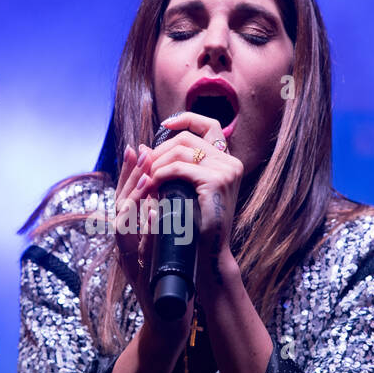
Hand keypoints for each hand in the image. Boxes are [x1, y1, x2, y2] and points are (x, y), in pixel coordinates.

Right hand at [115, 142, 193, 344]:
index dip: (130, 173)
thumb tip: (162, 195)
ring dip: (134, 199)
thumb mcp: (163, 246)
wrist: (167, 319)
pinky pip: (137, 250)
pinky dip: (145, 230)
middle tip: (140, 151)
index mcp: (131, 236)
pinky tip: (155, 214)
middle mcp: (124, 246)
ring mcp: (128, 261)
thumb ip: (159, 222)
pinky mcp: (138, 276)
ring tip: (148, 177)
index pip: (127, 198)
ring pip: (124, 225)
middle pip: (120, 205)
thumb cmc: (168, 281)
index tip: (138, 148)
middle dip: (130, 177)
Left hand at [134, 111, 243, 281]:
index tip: (165, 125)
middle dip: (160, 150)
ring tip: (146, 179)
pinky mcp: (216, 181)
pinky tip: (151, 185)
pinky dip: (161, 174)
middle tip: (143, 166)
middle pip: (188, 139)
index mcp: (228, 162)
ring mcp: (227, 170)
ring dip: (157, 163)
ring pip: (181, 151)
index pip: (210, 125)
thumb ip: (170, 165)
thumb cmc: (195, 225)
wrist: (207, 253)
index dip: (187, 119)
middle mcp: (231, 162)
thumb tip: (141, 145)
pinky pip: (179, 168)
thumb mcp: (183, 190)